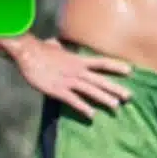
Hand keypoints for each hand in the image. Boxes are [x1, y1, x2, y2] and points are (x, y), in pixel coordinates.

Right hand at [15, 38, 131, 118]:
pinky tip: (91, 115)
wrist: (26, 53)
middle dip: (115, 88)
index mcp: (77, 60)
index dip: (116, 66)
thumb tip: (55, 43)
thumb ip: (59, 47)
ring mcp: (68, 80)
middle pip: (100, 80)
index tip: (130, 70)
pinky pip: (73, 100)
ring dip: (103, 99)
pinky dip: (82, 107)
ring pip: (90, 90)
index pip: (101, 63)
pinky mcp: (58, 90)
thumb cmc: (38, 49)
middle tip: (129, 97)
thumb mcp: (53, 46)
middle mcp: (76, 70)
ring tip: (116, 106)